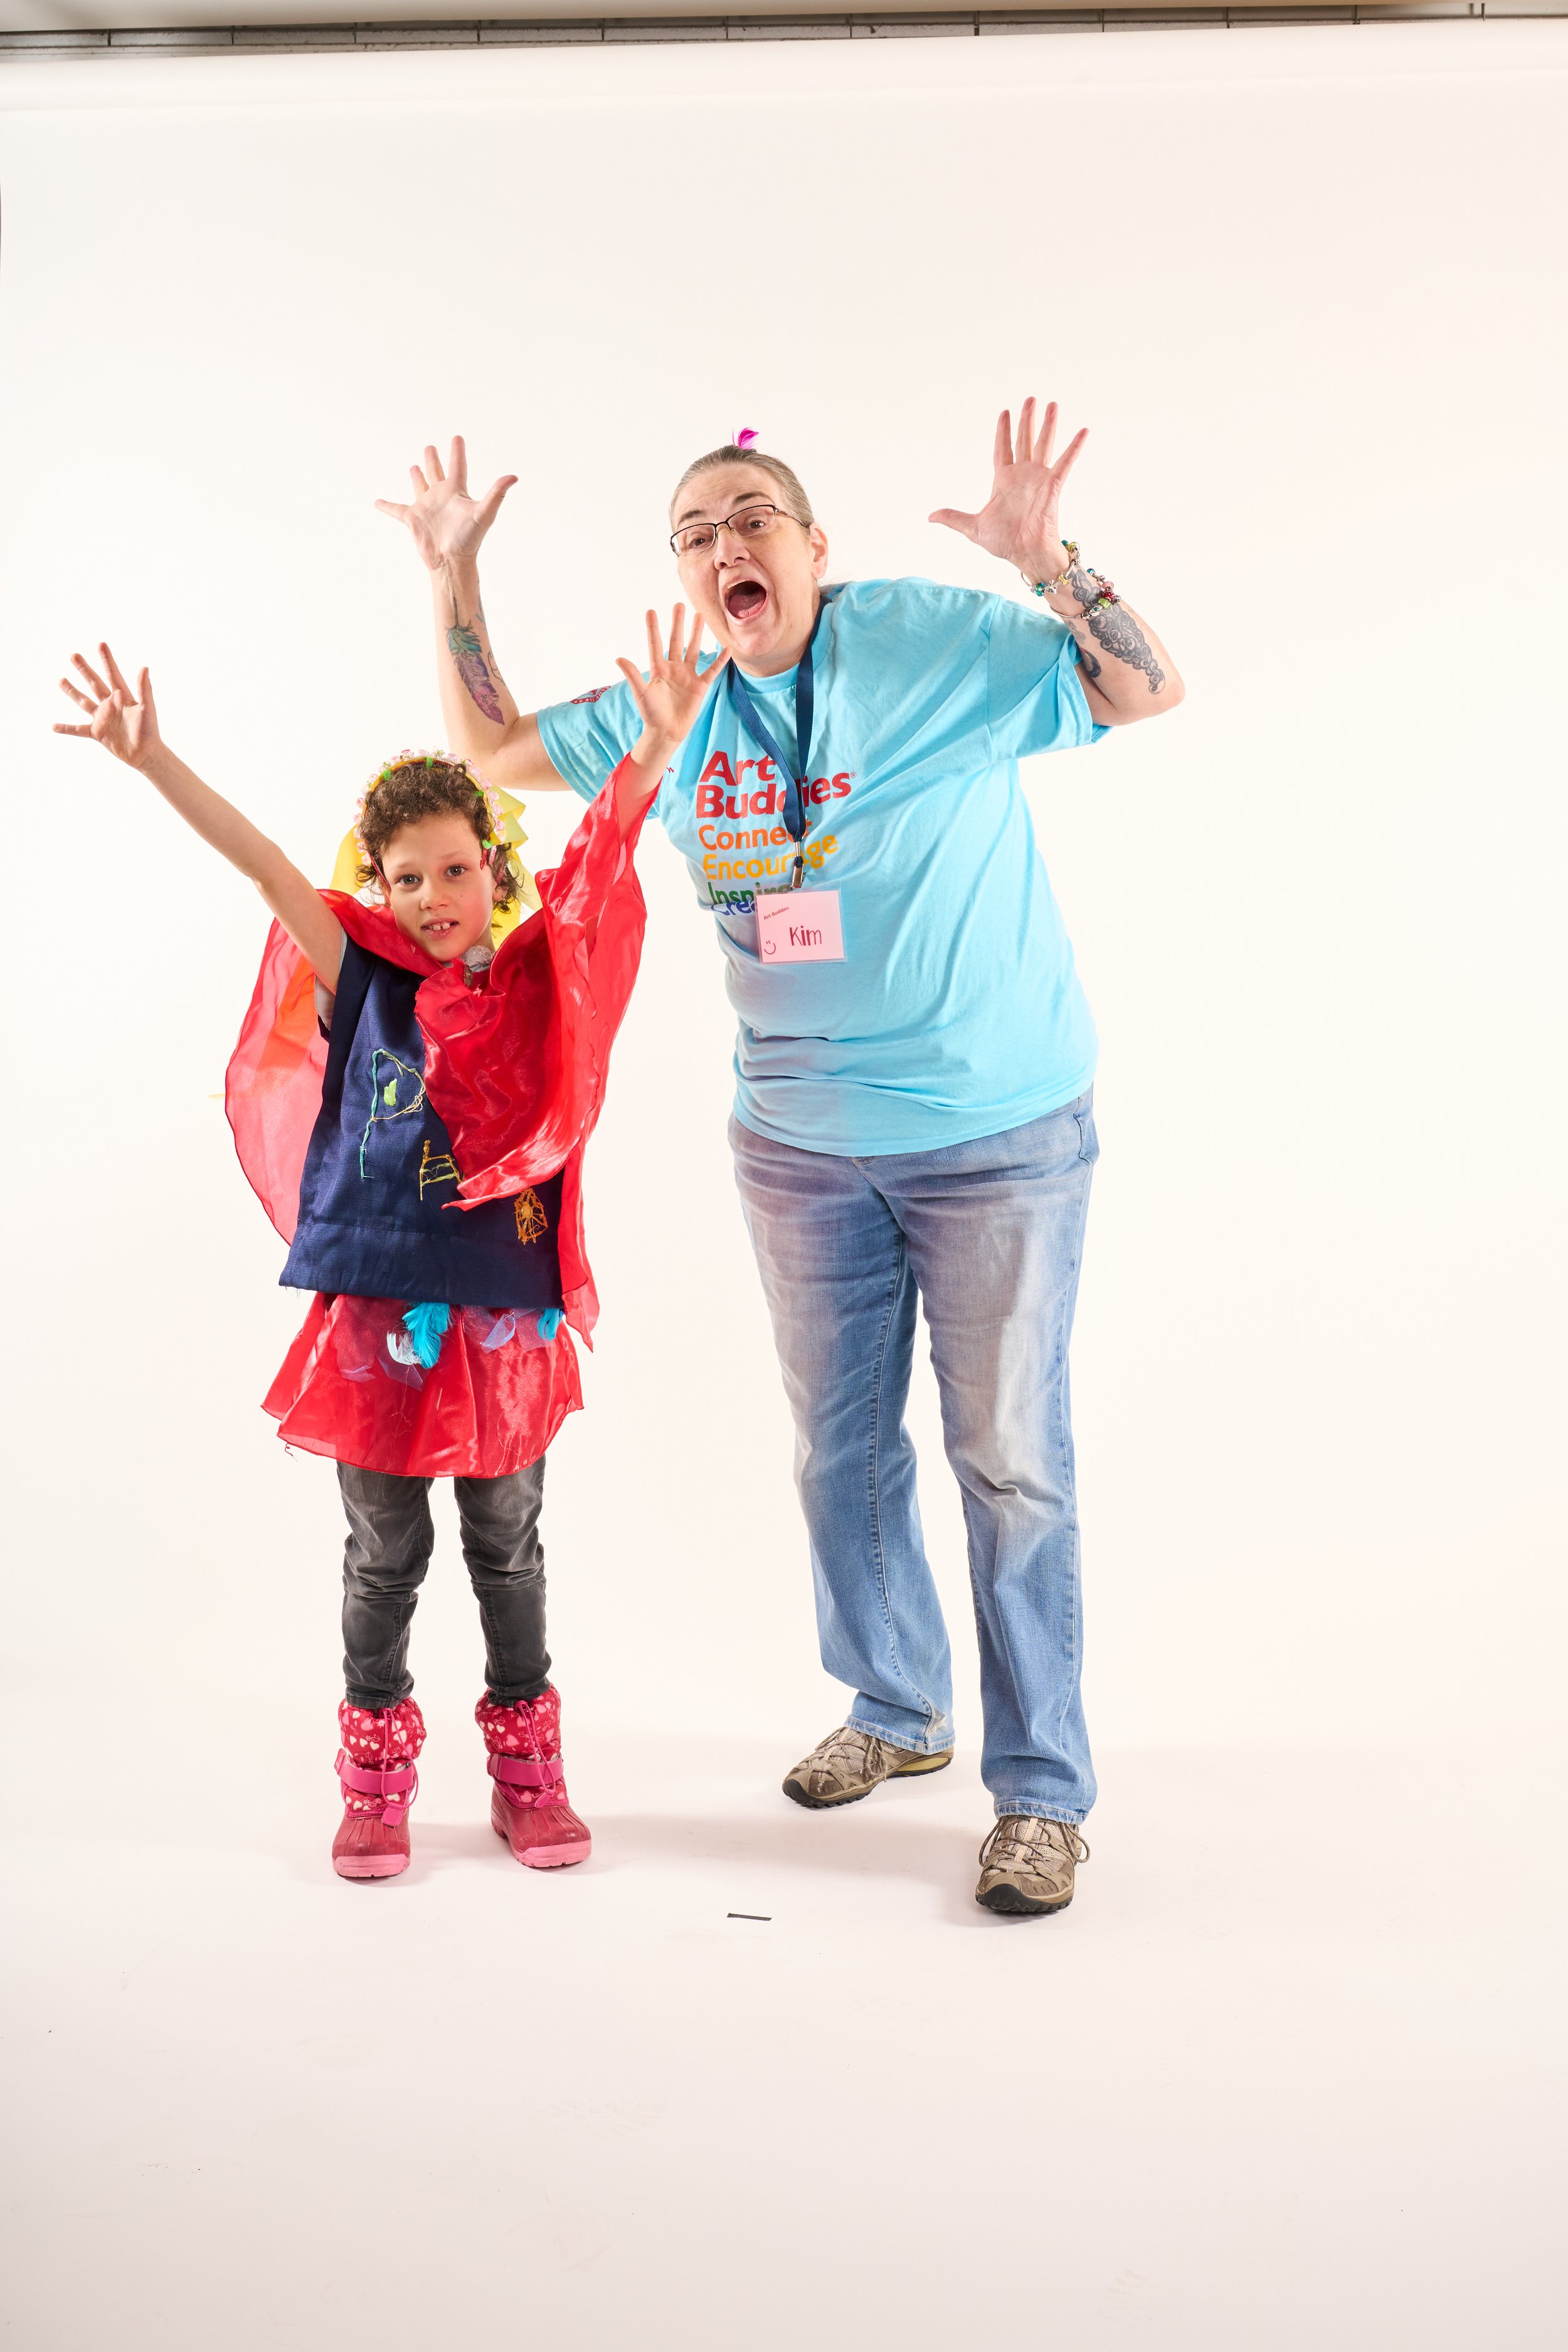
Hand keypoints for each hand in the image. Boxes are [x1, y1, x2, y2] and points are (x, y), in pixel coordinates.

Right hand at [54, 642, 163, 769]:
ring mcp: (102, 718)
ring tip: (61, 680)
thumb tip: (144, 667)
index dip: (106, 659)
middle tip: (73, 655)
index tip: (101, 643)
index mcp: (123, 697)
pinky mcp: (97, 733)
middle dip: (84, 669)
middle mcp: (110, 705)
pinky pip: (78, 730)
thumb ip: (144, 689)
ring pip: (83, 701)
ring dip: (72, 691)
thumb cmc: (149, 731)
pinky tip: (53, 725)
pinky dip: (66, 728)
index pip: (112, 674)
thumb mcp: (147, 708)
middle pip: (94, 683)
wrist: (146, 754)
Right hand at [375, 436, 517, 572]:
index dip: (457, 452)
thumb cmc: (469, 539)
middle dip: (433, 460)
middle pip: (436, 472)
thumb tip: (513, 476)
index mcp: (456, 492)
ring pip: (420, 486)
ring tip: (414, 466)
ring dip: (417, 476)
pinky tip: (378, 502)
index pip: (458, 466)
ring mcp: (426, 507)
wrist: (452, 561)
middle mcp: (441, 496)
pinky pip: (396, 510)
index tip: (457, 437)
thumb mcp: (483, 513)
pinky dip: (387, 506)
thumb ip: (496, 494)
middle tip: (430, 447)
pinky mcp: (413, 519)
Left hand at [617, 606, 727, 764]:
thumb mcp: (641, 694)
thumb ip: (633, 675)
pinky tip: (726, 648)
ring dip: (696, 633)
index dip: (653, 628)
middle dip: (677, 623)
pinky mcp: (700, 686)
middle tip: (680, 604)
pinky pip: (712, 670)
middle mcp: (673, 668)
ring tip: (700, 615)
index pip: (655, 644)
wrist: (666, 732)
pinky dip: (719, 660)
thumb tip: (618, 658)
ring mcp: (688, 675)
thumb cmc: (651, 714)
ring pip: (693, 649)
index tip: (651, 611)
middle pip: (676, 641)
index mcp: (658, 669)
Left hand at [930, 397, 1088, 578]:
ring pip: (1044, 444)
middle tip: (1030, 399)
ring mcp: (1039, 478)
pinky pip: (1065, 462)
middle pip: (1024, 439)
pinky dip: (1074, 447)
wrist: (1025, 553)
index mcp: (1004, 481)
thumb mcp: (973, 527)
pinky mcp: (1053, 484)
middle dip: (1027, 419)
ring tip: (1052, 404)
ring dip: (1049, 424)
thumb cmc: (1004, 542)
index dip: (1003, 431)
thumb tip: (930, 516)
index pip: (1002, 448)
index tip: (1004, 412)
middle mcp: (1022, 475)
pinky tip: (1084, 431)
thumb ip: (954, 518)